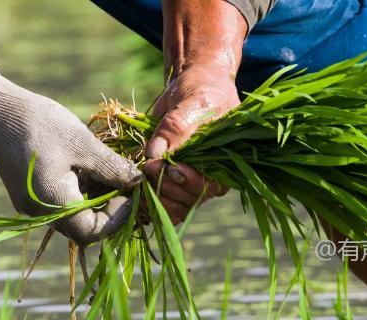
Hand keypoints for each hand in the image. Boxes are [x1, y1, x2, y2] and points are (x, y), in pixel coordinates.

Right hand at [0, 69, 141, 243]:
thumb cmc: (40, 123)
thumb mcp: (83, 143)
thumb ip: (112, 168)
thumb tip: (138, 182)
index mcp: (53, 203)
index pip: (93, 232)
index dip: (117, 217)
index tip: (130, 192)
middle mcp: (39, 213)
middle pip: (82, 228)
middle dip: (107, 209)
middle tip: (123, 182)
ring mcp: (31, 206)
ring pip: (72, 216)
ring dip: (93, 200)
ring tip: (105, 170)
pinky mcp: (28, 196)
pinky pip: (59, 204)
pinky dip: (78, 192)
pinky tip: (86, 168)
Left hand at [144, 67, 238, 222]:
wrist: (194, 83)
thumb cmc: (202, 90)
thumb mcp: (192, 102)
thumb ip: (175, 127)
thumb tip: (154, 153)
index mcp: (225, 160)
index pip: (207, 184)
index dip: (184, 180)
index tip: (165, 166)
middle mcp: (212, 174)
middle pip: (189, 197)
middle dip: (166, 186)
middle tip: (148, 168)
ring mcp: (193, 178)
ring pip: (177, 203)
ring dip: (156, 195)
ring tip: (142, 178)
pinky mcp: (175, 178)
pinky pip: (167, 201)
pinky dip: (152, 201)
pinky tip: (141, 196)